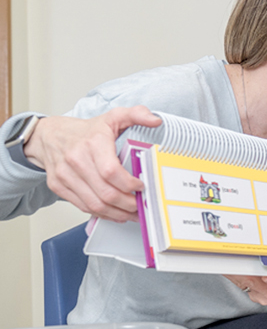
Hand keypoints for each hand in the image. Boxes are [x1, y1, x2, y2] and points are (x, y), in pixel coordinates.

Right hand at [23, 106, 161, 221]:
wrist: (50, 136)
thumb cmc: (85, 131)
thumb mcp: (112, 117)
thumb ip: (136, 114)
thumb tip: (155, 120)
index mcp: (93, 143)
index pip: (111, 171)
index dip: (129, 184)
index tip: (142, 186)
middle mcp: (76, 160)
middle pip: (106, 192)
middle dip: (128, 204)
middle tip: (142, 206)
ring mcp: (65, 175)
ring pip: (95, 204)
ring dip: (117, 213)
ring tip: (132, 213)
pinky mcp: (58, 186)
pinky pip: (83, 207)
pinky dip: (102, 213)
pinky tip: (115, 213)